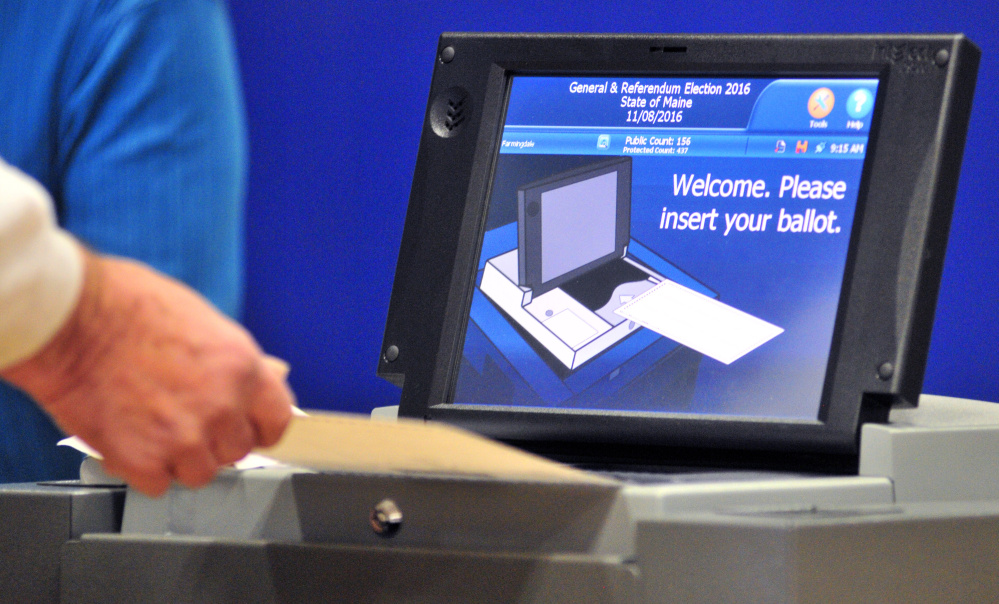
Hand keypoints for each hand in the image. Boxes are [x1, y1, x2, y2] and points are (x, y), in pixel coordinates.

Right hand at [1, 246, 293, 495]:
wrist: (70, 317)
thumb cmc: (127, 305)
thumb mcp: (202, 320)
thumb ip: (232, 361)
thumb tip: (257, 378)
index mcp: (242, 369)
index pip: (277, 421)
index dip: (260, 427)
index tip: (249, 429)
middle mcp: (221, 408)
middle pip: (237, 451)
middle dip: (215, 441)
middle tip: (186, 421)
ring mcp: (183, 438)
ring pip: (199, 473)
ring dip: (180, 459)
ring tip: (154, 428)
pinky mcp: (142, 460)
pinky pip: (157, 484)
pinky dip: (143, 469)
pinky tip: (130, 439)